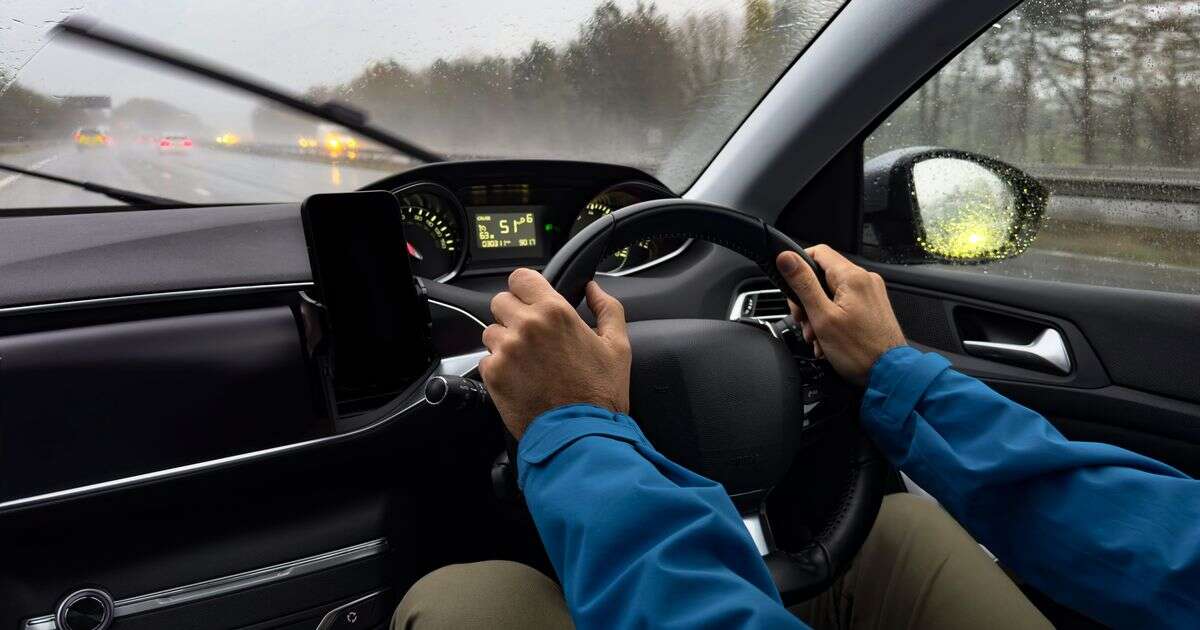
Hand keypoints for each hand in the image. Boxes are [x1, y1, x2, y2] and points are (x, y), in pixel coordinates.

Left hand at [479, 269, 631, 438]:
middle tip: (531, 335)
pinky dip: (499, 367)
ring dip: (504, 341)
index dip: (525, 288)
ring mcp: (506, 350)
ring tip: (527, 361)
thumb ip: (608, 309)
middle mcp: (526, 326)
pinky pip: (486, 359)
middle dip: (513, 314)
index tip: (530, 299)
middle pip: (501, 301)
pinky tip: (521, 379)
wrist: (581, 435)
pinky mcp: (493, 374)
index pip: (520, 278)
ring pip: (491, 331)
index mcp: (555, 312)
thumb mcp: (618, 346)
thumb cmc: (601, 395)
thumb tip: (594, 288)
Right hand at [776, 245, 905, 385]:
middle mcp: (865, 280)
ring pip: (831, 293)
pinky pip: (844, 305)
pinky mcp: (873, 308)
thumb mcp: (822, 317)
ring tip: (817, 337)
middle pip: (823, 276)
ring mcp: (870, 294)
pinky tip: (828, 340)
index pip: (818, 252)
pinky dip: (832, 320)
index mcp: (852, 277)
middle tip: (804, 321)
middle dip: (807, 300)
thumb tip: (786, 257)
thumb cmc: (859, 351)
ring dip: (817, 314)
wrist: (890, 375)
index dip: (799, 266)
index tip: (790, 286)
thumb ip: (803, 284)